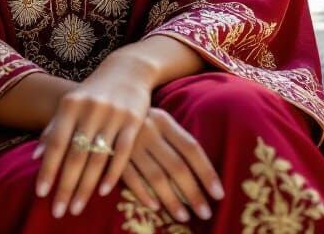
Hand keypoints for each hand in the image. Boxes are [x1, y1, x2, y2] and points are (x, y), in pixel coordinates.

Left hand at [33, 50, 152, 217]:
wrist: (127, 70)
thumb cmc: (93, 92)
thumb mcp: (71, 103)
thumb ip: (53, 127)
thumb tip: (35, 156)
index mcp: (71, 104)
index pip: (57, 142)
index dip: (48, 169)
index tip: (40, 194)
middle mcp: (91, 109)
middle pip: (76, 154)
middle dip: (65, 185)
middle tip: (58, 211)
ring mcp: (113, 114)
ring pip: (97, 157)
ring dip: (86, 187)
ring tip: (76, 208)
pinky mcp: (134, 121)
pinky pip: (122, 152)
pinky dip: (112, 174)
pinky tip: (103, 193)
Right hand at [118, 107, 223, 222]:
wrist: (104, 106)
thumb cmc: (142, 119)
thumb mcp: (160, 120)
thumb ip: (178, 140)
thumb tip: (206, 174)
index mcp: (164, 120)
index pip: (191, 148)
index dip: (207, 172)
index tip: (219, 194)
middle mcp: (148, 130)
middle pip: (176, 166)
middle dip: (193, 193)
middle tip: (205, 213)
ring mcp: (130, 144)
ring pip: (156, 177)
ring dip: (172, 200)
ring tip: (184, 217)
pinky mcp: (113, 156)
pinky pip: (131, 179)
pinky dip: (144, 195)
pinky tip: (155, 207)